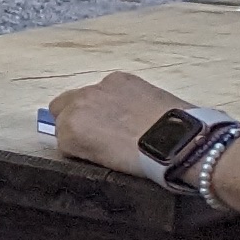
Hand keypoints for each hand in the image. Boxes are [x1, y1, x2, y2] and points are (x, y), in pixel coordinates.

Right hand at [54, 71, 192, 183]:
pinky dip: (116, 96)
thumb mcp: (103, 161)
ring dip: (96, 106)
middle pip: (60, 108)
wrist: (180, 142)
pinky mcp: (120, 78)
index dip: (76, 144)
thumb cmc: (143, 162)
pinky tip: (135, 108)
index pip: (59, 136)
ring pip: (84, 95)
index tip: (93, 150)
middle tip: (100, 133)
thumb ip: (85, 146)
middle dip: (74, 118)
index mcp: (70, 129)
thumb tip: (86, 139)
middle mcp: (77, 103)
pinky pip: (108, 87)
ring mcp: (98, 88)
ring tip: (124, 120)